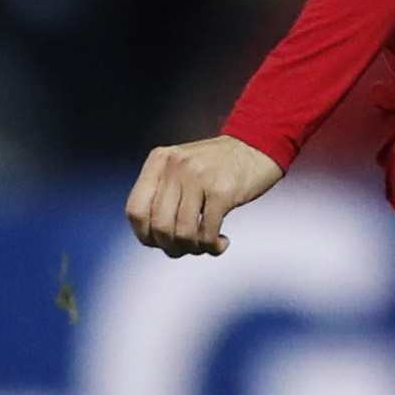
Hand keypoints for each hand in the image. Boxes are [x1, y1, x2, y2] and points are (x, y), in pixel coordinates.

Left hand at [124, 134, 284, 257]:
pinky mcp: (222, 191)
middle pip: (159, 226)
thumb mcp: (183, 167)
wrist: (259, 145)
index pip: (135, 210)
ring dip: (194, 249)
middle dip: (172, 247)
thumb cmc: (220, 164)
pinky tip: (221, 242)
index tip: (161, 242)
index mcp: (159, 161)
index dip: (145, 235)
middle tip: (188, 248)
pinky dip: (212, 246)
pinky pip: (207, 232)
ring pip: (182, 233)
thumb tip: (155, 237)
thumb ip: (165, 192)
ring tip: (206, 245)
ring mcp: (198, 177)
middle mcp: (175, 166)